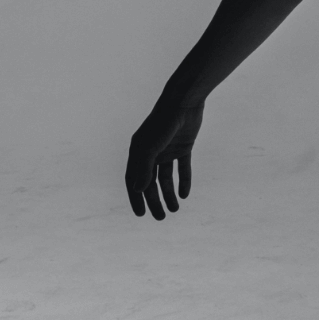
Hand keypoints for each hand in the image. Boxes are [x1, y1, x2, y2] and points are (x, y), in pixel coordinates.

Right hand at [125, 86, 204, 221]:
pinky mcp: (183, 146)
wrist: (184, 102)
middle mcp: (151, 152)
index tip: (141, 215)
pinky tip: (185, 194)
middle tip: (161, 217)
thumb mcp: (150, 147)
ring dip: (169, 194)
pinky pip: (182, 168)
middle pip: (150, 182)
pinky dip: (183, 181)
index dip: (136, 198)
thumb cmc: (163, 123)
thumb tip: (138, 190)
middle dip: (155, 201)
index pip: (134, 180)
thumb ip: (144, 168)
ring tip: (175, 210)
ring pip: (166, 177)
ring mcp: (167, 149)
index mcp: (138, 152)